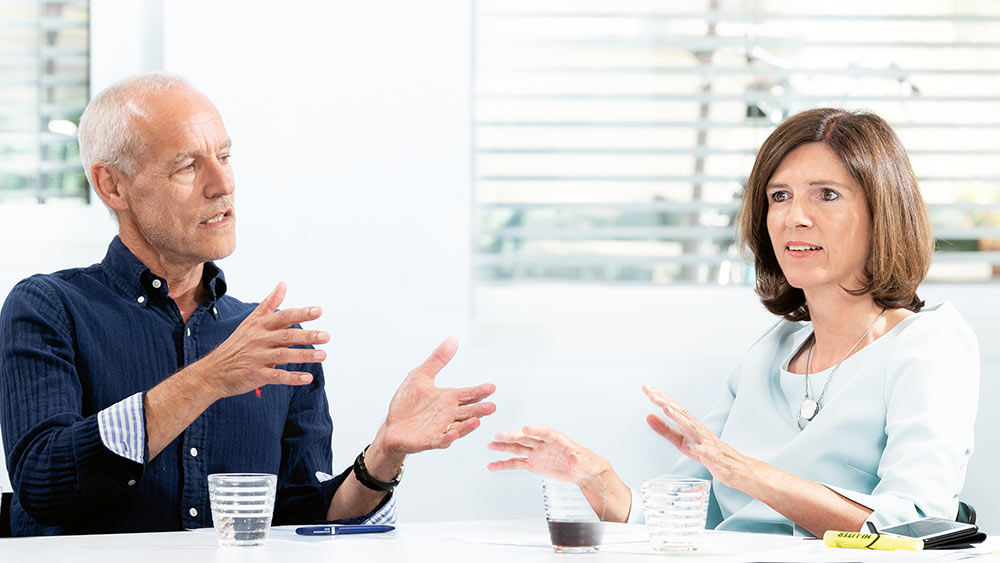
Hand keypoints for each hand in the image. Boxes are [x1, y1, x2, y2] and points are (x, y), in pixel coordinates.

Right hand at [198, 282, 329, 399]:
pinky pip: (277, 377)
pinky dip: (292, 378)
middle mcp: (258, 340)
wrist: (214, 371)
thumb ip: (270, 304)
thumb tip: (283, 284)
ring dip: (304, 355)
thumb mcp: (251, 321)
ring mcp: (257, 358)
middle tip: (327, 336)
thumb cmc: (237, 344)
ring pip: (283, 356)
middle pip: (286, 336)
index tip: (319, 311)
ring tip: (323, 355)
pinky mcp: (255, 375)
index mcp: (259, 325)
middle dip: (307, 336)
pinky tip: (307, 378)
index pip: (283, 316)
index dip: (301, 313)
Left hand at [376, 337, 496, 454]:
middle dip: (480, 410)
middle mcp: (448, 414)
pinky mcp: (429, 440)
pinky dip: (447, 438)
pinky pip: (440, 440)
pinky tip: (453, 434)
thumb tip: (452, 339)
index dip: (480, 392)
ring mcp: (440, 428)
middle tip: (492, 407)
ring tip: (477, 421)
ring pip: (459, 428)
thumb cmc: (407, 402)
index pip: (468, 394)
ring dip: (468, 426)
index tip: (491, 387)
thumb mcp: (421, 376)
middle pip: (468, 412)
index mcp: (449, 399)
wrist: (392, 425)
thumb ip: (437, 360)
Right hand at [486, 425, 609, 486]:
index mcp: (558, 439)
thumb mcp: (584, 460)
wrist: (584, 472)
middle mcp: (544, 444)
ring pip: (518, 448)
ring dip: (504, 447)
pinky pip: (517, 463)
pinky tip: (493, 465)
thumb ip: (577, 457)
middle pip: (526, 438)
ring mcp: (537, 453)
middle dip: (513, 436)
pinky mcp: (534, 464)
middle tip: (500, 435)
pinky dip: (504, 464)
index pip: (545, 431)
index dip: (535, 429)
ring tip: (491, 445)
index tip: (525, 428)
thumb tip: (574, 454)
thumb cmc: (587, 463)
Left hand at [643, 384, 742, 484]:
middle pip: (680, 412)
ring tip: (667, 409)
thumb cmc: (705, 451)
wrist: (731, 465)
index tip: (646, 388)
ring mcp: (705, 441)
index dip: (659, 398)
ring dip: (680, 417)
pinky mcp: (712, 455)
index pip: (673, 407)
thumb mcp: (680, 440)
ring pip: (692, 427)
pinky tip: (693, 448)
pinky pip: (706, 452)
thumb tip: (648, 416)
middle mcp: (697, 428)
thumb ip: (664, 429)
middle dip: (665, 402)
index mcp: (688, 424)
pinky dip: (700, 449)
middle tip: (651, 393)